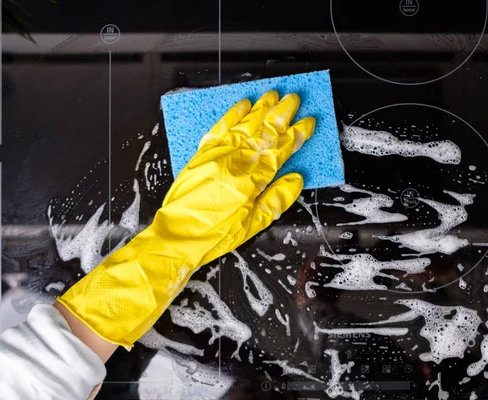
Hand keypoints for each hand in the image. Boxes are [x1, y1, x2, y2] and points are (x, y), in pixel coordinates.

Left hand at [57, 90, 315, 347]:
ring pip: (244, 125)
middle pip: (264, 131)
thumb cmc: (216, 233)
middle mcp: (237, 161)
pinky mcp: (202, 154)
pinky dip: (231, 115)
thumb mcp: (253, 225)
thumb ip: (276, 200)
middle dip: (281, 113)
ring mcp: (218, 154)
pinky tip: (242, 104)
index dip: (296, 134)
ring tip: (273, 95)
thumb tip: (296, 179)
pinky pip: (219, 128)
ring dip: (260, 109)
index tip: (308, 122)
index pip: (280, 150)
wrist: (179, 234)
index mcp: (253, 179)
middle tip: (294, 98)